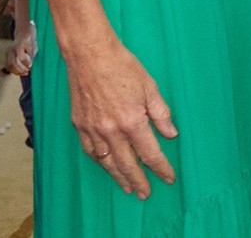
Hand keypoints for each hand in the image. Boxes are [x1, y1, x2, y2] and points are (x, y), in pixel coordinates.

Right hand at [65, 32, 177, 197]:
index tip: (168, 177)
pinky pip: (91, 151)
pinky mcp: (79, 125)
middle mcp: (111, 130)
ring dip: (117, 176)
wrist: (90, 56)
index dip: (160, 167)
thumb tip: (171, 134)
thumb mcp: (150, 87)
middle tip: (145, 193)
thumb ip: (161, 114)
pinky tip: (107, 166)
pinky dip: (100, 161)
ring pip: (106, 162)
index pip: (150, 153)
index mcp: (132, 121)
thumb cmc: (124, 67)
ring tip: (127, 187)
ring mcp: (92, 129)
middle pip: (127, 164)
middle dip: (138, 180)